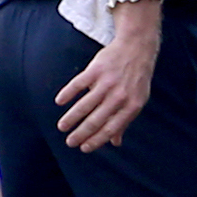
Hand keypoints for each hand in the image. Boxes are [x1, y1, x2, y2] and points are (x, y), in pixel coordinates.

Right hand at [55, 8, 158, 150]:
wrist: (136, 48)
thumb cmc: (136, 78)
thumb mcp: (136, 100)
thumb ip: (124, 120)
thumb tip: (115, 142)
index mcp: (131, 106)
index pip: (111, 128)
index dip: (96, 140)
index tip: (84, 148)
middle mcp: (119, 96)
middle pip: (96, 119)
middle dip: (81, 133)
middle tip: (69, 142)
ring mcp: (107, 82)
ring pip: (85, 104)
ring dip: (71, 118)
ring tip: (62, 127)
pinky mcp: (97, 69)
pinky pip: (79, 84)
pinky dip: (68, 93)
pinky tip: (60, 101)